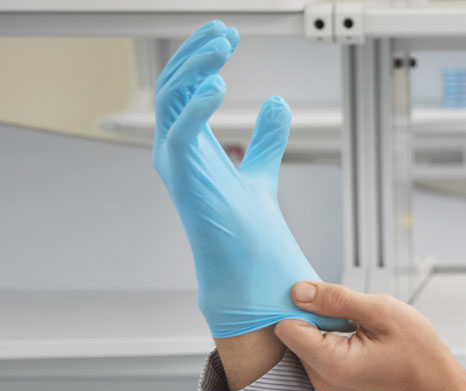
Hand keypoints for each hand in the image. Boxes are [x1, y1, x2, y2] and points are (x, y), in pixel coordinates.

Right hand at [154, 20, 350, 337]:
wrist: (251, 262)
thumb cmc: (247, 222)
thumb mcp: (261, 167)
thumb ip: (267, 136)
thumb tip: (277, 102)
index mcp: (189, 143)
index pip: (183, 86)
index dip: (199, 56)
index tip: (226, 33)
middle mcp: (175, 149)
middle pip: (170, 85)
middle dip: (194, 53)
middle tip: (225, 33)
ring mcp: (176, 163)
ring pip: (168, 100)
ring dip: (193, 68)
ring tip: (222, 47)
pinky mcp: (184, 179)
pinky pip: (177, 134)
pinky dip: (194, 107)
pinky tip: (220, 86)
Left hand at [275, 282, 465, 390]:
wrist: (433, 379)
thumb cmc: (417, 351)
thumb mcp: (381, 312)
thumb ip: (336, 299)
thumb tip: (299, 290)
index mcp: (331, 362)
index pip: (287, 327)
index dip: (300, 303)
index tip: (322, 294)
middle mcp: (322, 375)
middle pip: (293, 332)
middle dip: (313, 311)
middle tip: (347, 307)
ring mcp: (325, 376)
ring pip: (304, 336)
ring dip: (324, 320)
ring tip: (356, 320)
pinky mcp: (330, 373)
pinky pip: (316, 344)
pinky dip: (329, 330)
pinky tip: (354, 328)